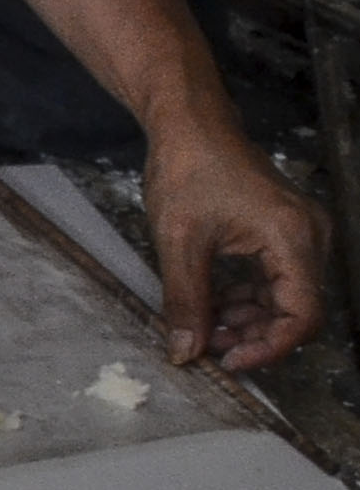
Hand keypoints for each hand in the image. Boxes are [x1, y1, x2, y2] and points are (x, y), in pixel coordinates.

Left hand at [144, 118, 332, 372]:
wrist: (192, 126)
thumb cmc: (188, 171)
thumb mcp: (179, 242)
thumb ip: (186, 302)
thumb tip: (187, 353)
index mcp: (293, 238)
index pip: (303, 314)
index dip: (270, 348)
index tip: (230, 362)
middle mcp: (311, 236)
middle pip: (299, 310)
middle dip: (256, 336)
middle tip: (208, 347)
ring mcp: (302, 233)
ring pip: (287, 298)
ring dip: (250, 320)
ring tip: (205, 328)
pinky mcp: (286, 232)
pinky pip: (277, 279)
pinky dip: (248, 299)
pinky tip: (214, 306)